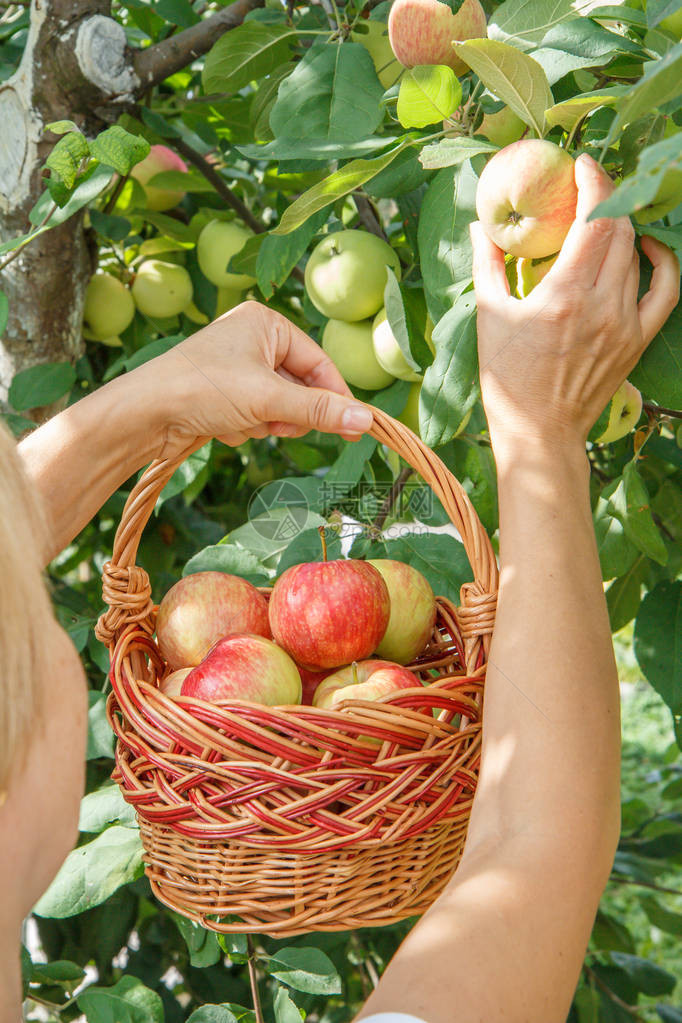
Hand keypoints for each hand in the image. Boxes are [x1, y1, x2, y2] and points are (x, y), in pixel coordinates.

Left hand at [133, 301, 374, 460]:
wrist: (144, 413)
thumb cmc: (202, 389)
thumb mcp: (268, 399)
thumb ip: (318, 410)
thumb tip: (366, 419)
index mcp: (266, 322)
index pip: (319, 362)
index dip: (335, 397)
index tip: (354, 427)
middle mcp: (253, 338)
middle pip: (299, 387)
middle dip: (286, 412)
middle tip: (273, 423)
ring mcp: (238, 367)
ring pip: (278, 406)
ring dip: (264, 422)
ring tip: (239, 421)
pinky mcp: (224, 393)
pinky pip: (256, 415)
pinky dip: (245, 426)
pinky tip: (222, 426)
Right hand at [470, 153, 679, 455]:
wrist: (540, 432)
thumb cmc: (508, 379)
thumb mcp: (489, 317)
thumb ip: (487, 265)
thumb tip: (479, 225)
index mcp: (564, 296)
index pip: (594, 219)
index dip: (593, 181)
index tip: (582, 163)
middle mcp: (602, 306)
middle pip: (621, 229)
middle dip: (609, 195)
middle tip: (590, 183)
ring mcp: (625, 324)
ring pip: (638, 254)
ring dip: (625, 224)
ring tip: (608, 212)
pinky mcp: (638, 340)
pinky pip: (665, 290)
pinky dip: (662, 262)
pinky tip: (648, 248)